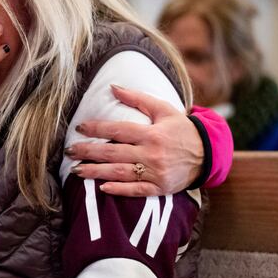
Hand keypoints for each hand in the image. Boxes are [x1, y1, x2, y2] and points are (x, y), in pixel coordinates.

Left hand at [66, 85, 203, 196]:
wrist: (207, 154)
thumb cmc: (182, 129)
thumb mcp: (163, 109)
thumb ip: (137, 99)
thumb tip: (113, 87)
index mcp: (152, 133)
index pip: (118, 130)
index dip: (97, 129)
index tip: (79, 128)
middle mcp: (152, 154)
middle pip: (114, 153)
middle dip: (89, 152)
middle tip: (69, 151)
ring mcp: (156, 173)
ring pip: (120, 173)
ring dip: (96, 172)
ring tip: (76, 171)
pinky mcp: (159, 188)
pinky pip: (136, 190)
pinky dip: (119, 190)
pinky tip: (101, 188)